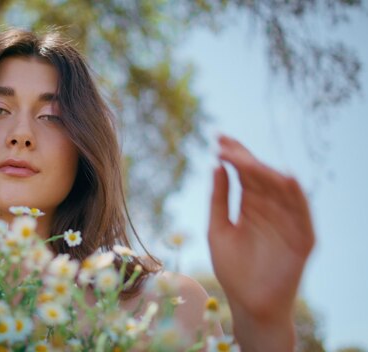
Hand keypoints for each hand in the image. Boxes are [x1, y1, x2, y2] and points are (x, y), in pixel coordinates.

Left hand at [207, 135, 314, 348]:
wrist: (249, 304)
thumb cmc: (233, 270)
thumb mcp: (218, 230)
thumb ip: (218, 199)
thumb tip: (216, 165)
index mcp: (250, 206)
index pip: (244, 174)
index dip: (233, 156)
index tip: (217, 139)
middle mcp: (270, 209)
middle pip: (260, 176)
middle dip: (244, 159)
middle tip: (225, 144)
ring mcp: (287, 222)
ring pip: (280, 190)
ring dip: (264, 173)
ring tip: (245, 159)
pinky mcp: (302, 239)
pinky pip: (302, 214)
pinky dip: (296, 197)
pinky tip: (285, 179)